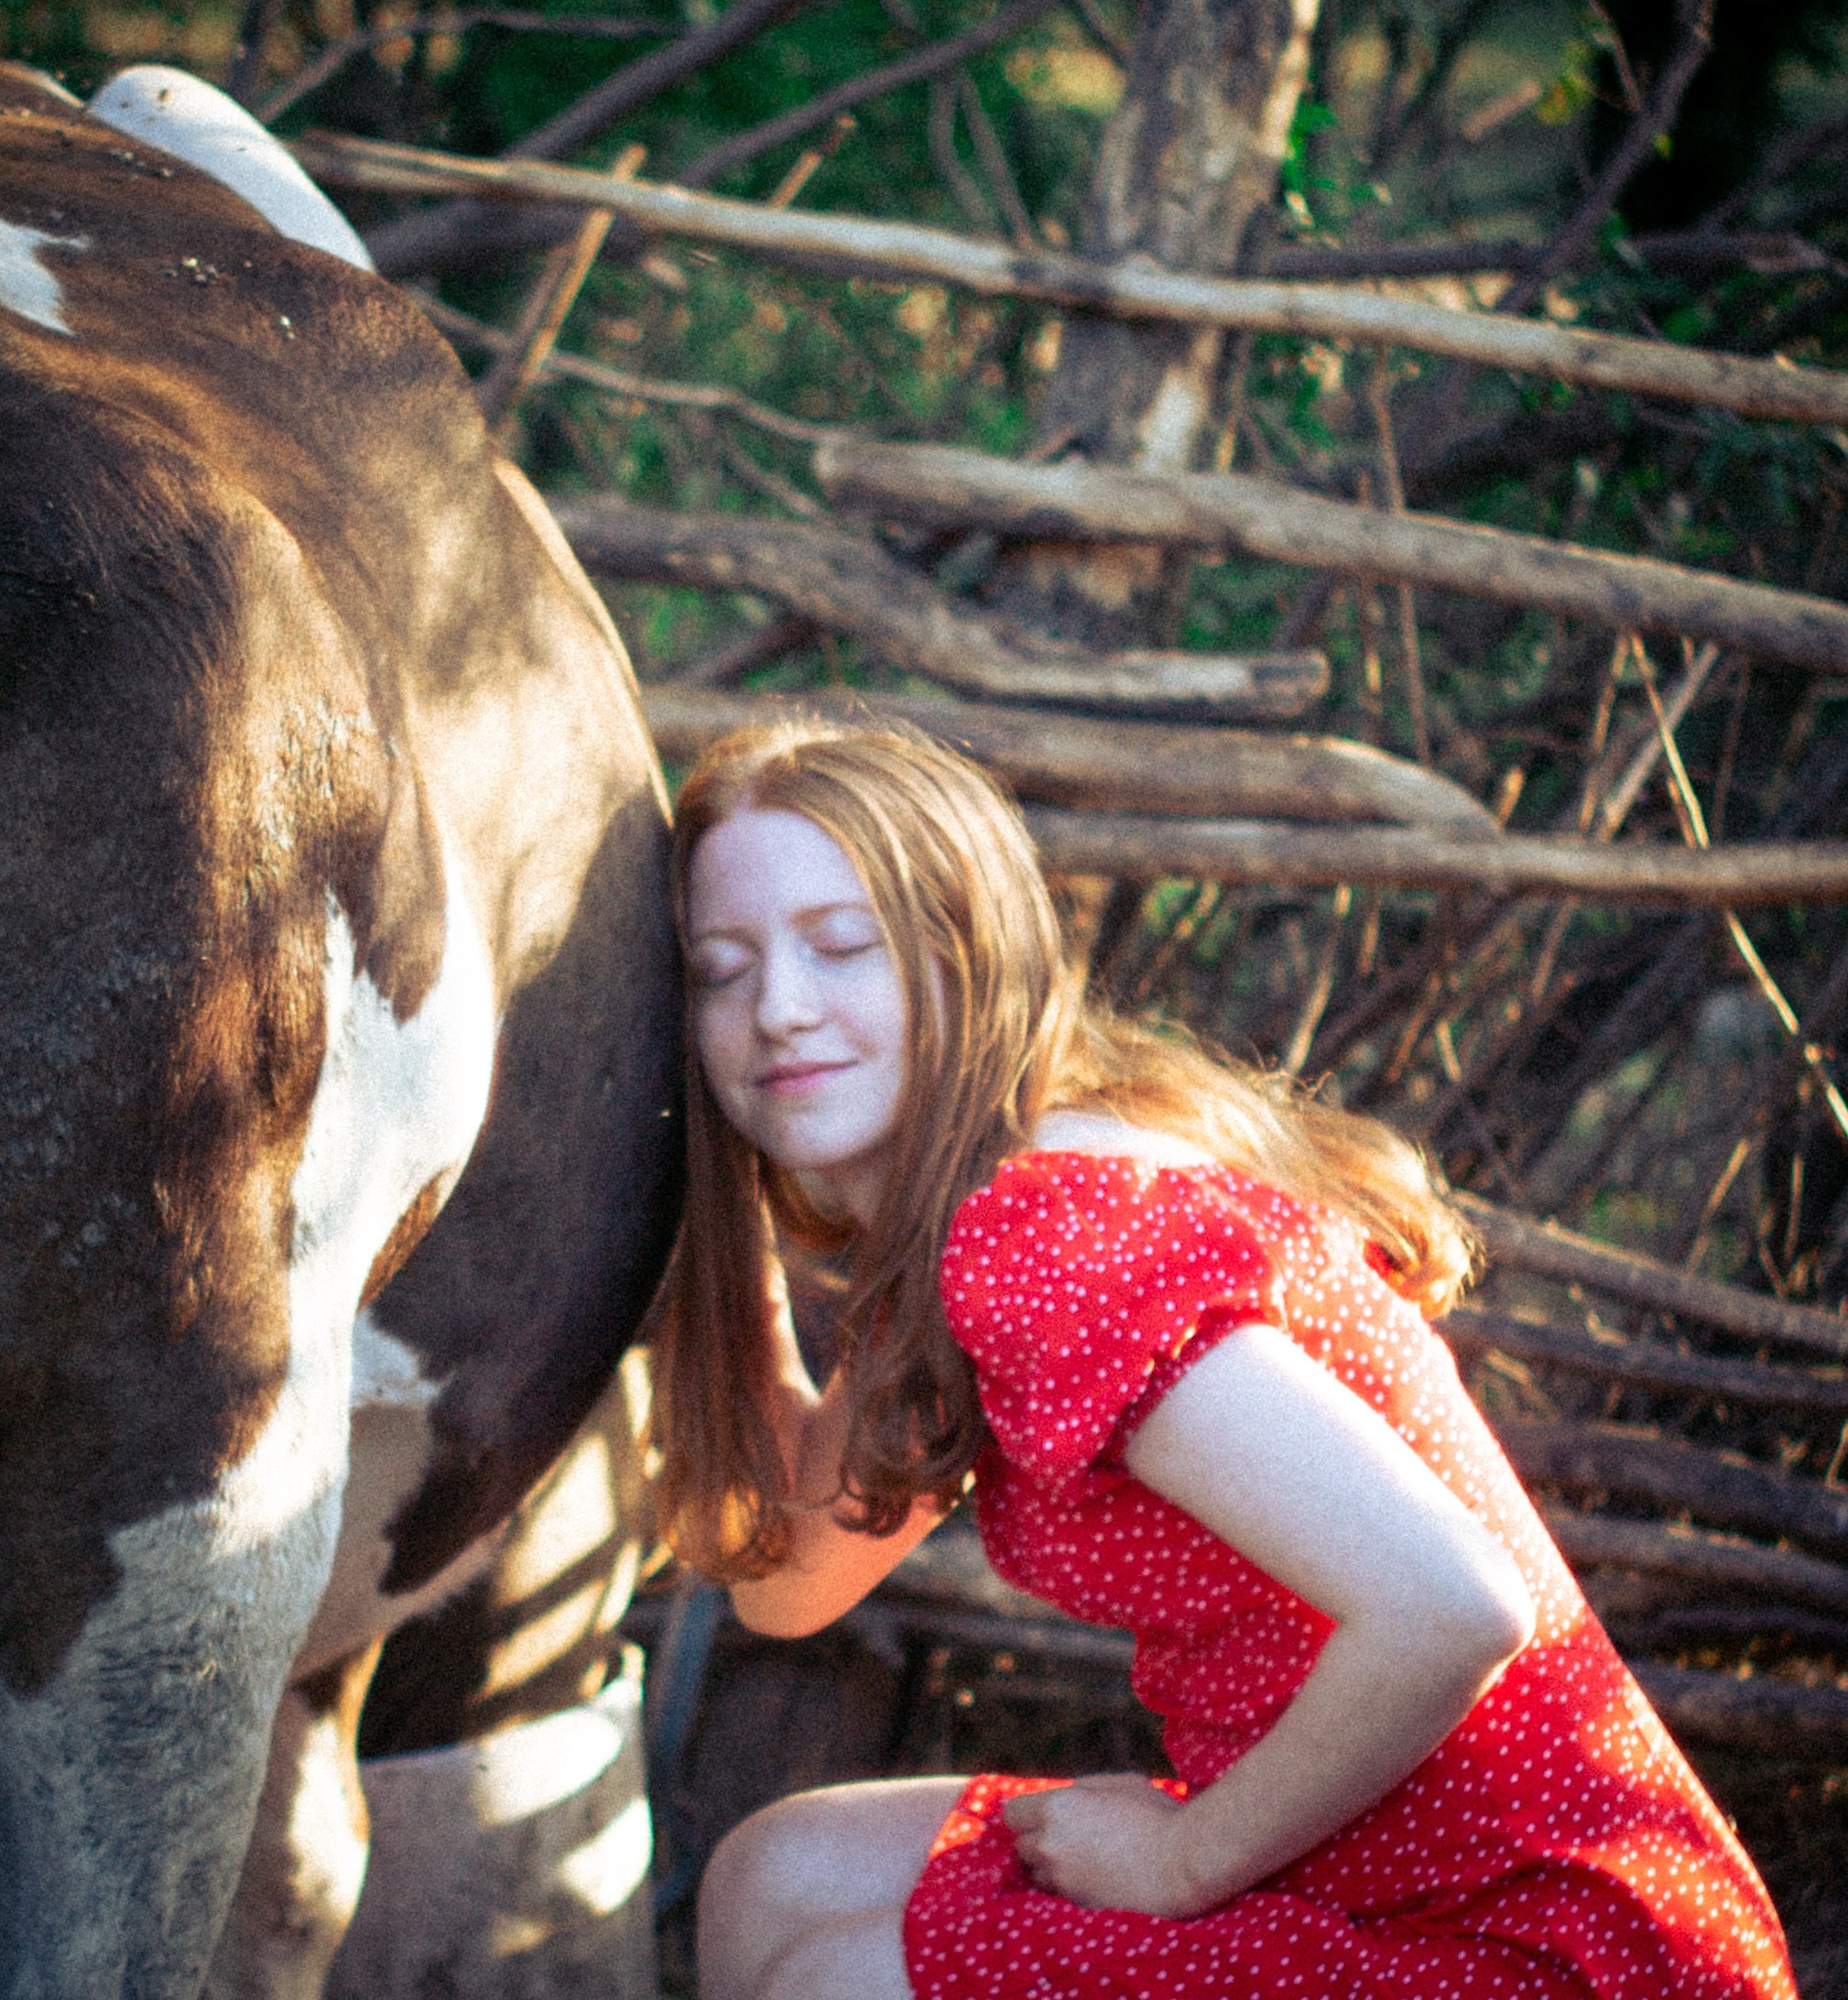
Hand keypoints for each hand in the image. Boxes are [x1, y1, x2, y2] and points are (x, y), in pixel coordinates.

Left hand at [1001, 1775, 1200, 1917]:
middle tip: (1064, 1837)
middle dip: (1037, 1841)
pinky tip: (1091, 1879)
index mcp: (1057, 1808)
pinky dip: (1067, 1888)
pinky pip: (1059, 1895)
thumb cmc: (1154, 1816)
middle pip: (1021, 1847)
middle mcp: (1050, 1845)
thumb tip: (1067, 1795)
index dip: (1026, 1813)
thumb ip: (1083, 1789)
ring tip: (1078, 1861)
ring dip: (1049, 1868)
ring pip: (1037, 1875)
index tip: (1041, 1814)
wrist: (1178, 1866)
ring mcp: (1063, 1880)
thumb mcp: (1118, 1784)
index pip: (1013, 1814)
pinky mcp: (1078, 1906)